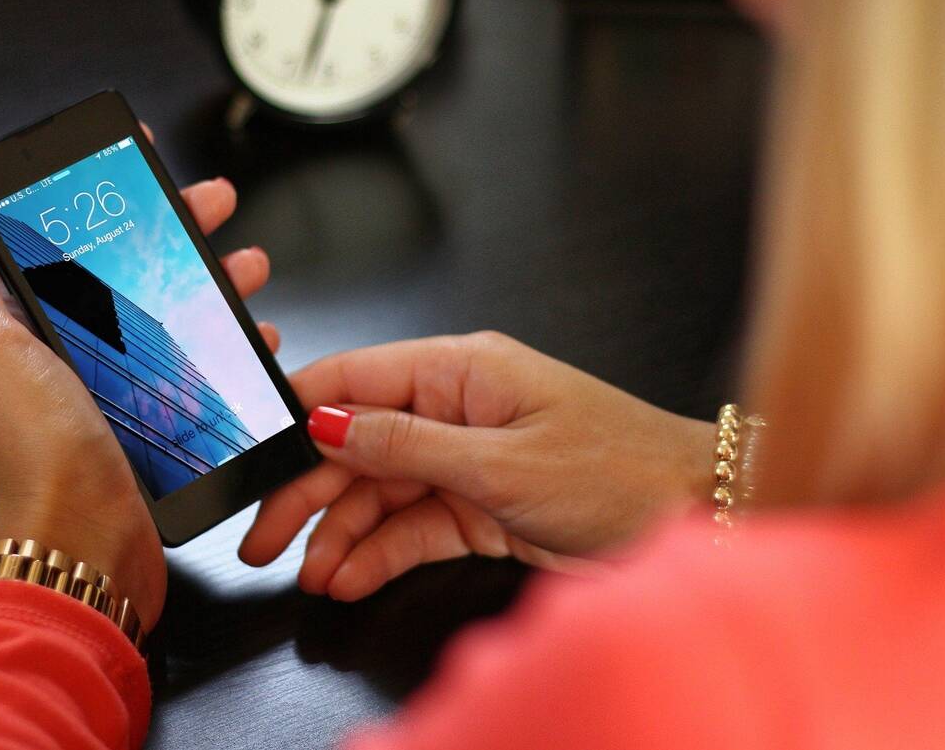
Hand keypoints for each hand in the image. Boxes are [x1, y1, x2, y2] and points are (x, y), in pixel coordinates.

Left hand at [0, 169, 277, 632]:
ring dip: (213, 281)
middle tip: (213, 201)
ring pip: (173, 315)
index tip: (136, 163)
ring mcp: (117, 391)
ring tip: (249, 267)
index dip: (101, 199)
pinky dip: (229, 345)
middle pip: (128, 271)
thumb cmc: (41, 458)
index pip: (64, 243)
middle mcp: (70, 357)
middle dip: (175, 229)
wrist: (89, 550)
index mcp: (25, 331)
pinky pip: (200, 368)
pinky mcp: (157, 424)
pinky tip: (254, 339)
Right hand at [239, 332, 711, 600]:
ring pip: (381, 491)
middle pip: (358, 443)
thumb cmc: (620, 469)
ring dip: (341, 531)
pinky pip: (414, 524)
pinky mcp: (482, 504)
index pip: (356, 378)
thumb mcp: (501, 462)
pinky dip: (380, 551)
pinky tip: (350, 575)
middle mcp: (458, 407)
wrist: (695, 515)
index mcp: (462, 369)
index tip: (249, 450)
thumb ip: (406, 446)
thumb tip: (328, 425)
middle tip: (265, 536)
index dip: (297, 413)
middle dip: (308, 490)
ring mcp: (468, 457)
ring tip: (309, 571)